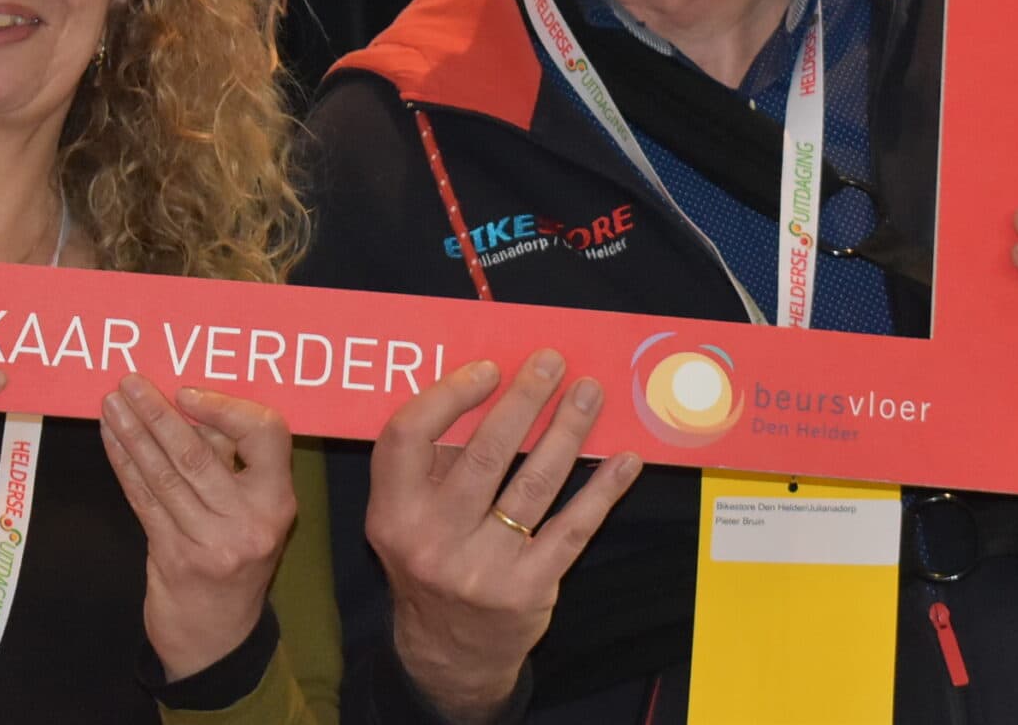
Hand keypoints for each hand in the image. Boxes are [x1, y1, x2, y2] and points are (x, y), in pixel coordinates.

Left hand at [98, 375, 299, 682]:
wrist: (218, 634)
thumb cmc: (235, 555)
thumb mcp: (254, 510)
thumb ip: (234, 460)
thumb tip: (190, 402)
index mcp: (279, 499)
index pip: (267, 435)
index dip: (226, 408)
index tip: (187, 393)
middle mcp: (251, 521)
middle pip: (198, 454)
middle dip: (158, 413)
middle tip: (130, 382)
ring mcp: (211, 542)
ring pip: (164, 475)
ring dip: (133, 434)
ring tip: (112, 404)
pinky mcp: (174, 557)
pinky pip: (144, 500)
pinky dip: (124, 465)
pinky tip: (112, 440)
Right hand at [366, 350, 642, 724]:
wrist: (449, 654)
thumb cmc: (431, 561)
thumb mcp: (407, 517)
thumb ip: (433, 462)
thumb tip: (490, 384)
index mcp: (392, 514)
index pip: (408, 437)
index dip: (448, 396)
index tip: (489, 368)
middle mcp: (432, 542)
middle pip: (484, 455)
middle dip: (525, 400)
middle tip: (553, 363)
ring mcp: (482, 569)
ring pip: (534, 485)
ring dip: (568, 432)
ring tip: (590, 394)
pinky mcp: (528, 590)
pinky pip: (573, 528)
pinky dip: (602, 490)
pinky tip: (624, 460)